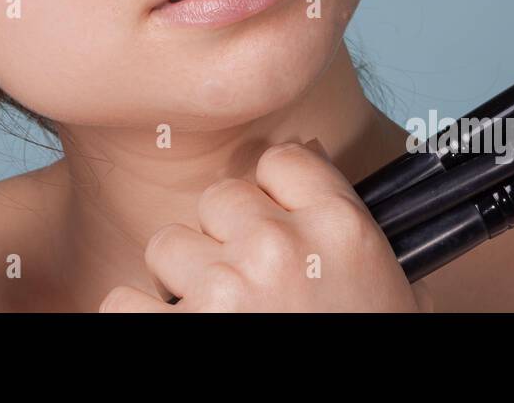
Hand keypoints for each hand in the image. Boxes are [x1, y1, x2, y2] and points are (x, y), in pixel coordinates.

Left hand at [101, 139, 431, 311]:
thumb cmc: (369, 351)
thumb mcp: (391, 294)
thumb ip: (350, 245)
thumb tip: (322, 214)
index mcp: (339, 229)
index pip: (282, 162)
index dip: (271, 195)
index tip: (272, 222)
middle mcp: (279, 245)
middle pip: (218, 198)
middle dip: (223, 239)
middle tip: (244, 286)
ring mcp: (224, 288)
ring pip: (168, 244)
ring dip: (181, 280)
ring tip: (212, 316)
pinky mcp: (177, 331)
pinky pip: (122, 301)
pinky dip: (137, 318)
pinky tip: (171, 329)